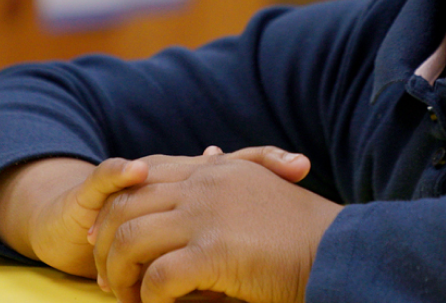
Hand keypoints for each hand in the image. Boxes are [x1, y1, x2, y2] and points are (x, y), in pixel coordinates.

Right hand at [0, 148, 309, 280]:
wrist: (72, 226)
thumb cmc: (137, 241)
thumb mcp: (182, 256)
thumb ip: (212, 253)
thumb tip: (250, 264)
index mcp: (193, 190)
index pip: (236, 170)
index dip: (268, 164)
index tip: (303, 167)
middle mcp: (170, 177)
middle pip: (215, 163)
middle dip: (253, 163)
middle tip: (290, 169)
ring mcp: (136, 179)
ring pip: (170, 168)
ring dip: (198, 171)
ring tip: (222, 165)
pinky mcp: (95, 190)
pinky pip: (108, 176)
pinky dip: (122, 172)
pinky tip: (137, 171)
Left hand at [89, 147, 343, 302]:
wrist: (339, 248)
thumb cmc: (301, 229)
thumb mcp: (257, 187)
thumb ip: (225, 178)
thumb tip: (209, 156)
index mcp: (213, 169)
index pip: (144, 174)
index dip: (117, 206)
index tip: (109, 238)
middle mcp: (204, 183)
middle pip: (126, 206)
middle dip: (107, 244)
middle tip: (110, 279)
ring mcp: (207, 215)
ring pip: (131, 240)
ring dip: (121, 275)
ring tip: (130, 298)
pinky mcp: (215, 252)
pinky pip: (159, 277)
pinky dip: (150, 299)